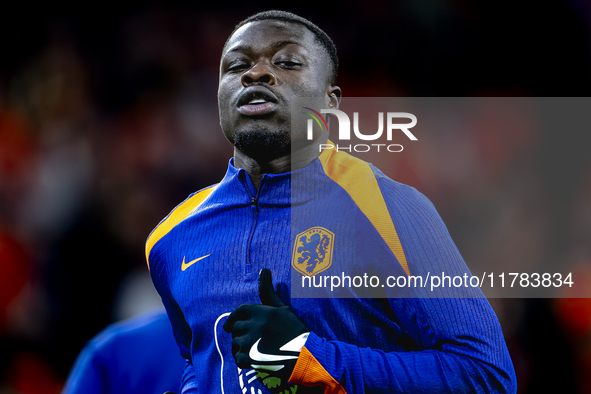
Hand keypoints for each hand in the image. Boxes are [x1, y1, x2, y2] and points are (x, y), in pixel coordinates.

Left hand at [223, 269, 308, 383]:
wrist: (304, 355)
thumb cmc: (295, 330)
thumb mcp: (282, 308)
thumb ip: (268, 291)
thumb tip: (264, 270)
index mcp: (261, 312)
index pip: (239, 311)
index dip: (234, 318)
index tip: (231, 325)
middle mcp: (254, 325)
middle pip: (236, 328)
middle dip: (241, 333)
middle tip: (252, 339)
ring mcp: (250, 342)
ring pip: (236, 343)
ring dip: (242, 347)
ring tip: (256, 350)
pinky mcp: (249, 359)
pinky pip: (238, 358)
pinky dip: (243, 360)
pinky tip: (255, 360)